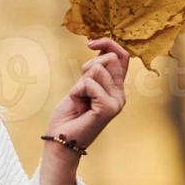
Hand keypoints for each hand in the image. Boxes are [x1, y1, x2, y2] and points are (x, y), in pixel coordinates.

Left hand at [46, 37, 128, 151]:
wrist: (61, 141)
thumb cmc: (68, 116)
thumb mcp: (82, 86)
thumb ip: (94, 71)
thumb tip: (100, 47)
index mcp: (116, 89)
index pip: (122, 56)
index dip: (108, 43)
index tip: (90, 42)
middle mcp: (120, 95)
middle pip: (111, 58)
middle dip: (89, 65)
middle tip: (80, 87)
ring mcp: (116, 102)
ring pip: (98, 69)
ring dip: (80, 81)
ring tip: (80, 99)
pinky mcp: (109, 108)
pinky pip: (89, 83)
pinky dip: (76, 91)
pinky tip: (78, 105)